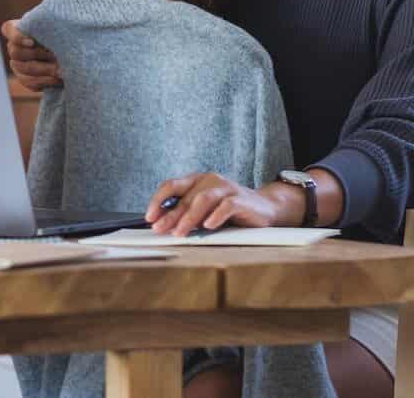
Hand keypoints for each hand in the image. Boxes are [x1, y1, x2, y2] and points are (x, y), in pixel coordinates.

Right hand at [0, 20, 61, 91]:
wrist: (70, 51)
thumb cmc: (62, 32)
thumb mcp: (56, 27)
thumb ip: (50, 29)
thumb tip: (48, 36)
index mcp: (16, 28)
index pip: (8, 30)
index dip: (17, 37)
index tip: (32, 42)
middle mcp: (13, 46)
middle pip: (16, 52)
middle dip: (38, 55)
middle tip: (56, 56)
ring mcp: (16, 64)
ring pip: (23, 69)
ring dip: (44, 70)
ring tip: (62, 70)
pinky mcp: (24, 78)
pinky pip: (29, 82)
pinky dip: (45, 81)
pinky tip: (59, 80)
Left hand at [144, 173, 281, 235]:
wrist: (264, 208)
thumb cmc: (229, 211)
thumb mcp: (203, 211)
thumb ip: (185, 214)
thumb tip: (162, 226)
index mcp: (197, 180)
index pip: (171, 185)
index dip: (158, 200)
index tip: (149, 217)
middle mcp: (210, 180)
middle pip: (185, 197)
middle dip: (170, 215)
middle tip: (160, 229)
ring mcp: (226, 187)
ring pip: (203, 199)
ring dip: (189, 217)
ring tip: (180, 232)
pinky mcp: (241, 199)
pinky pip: (226, 205)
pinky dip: (215, 216)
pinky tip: (208, 226)